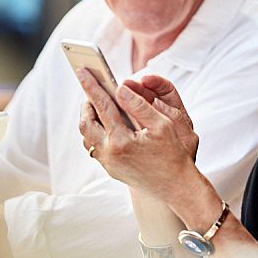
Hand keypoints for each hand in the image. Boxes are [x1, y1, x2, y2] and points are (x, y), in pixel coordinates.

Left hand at [76, 70, 200, 202]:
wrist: (175, 187)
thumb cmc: (172, 154)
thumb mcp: (161, 124)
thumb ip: (139, 104)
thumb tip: (120, 88)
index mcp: (121, 140)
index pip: (102, 106)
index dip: (91, 86)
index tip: (82, 71)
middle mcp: (110, 154)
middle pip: (86, 123)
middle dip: (87, 103)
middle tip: (93, 89)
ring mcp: (108, 164)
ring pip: (86, 137)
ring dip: (89, 119)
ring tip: (98, 105)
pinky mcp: (110, 169)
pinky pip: (94, 147)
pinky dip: (95, 132)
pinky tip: (106, 124)